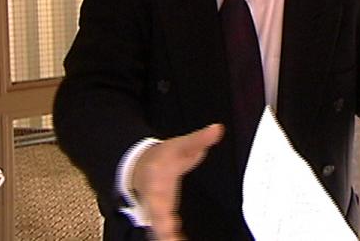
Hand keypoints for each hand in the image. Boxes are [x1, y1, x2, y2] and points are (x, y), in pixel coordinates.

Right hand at [132, 124, 223, 240]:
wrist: (143, 164)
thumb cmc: (162, 157)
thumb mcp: (180, 146)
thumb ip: (199, 139)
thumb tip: (217, 129)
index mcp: (157, 187)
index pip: (158, 204)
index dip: (163, 218)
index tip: (169, 227)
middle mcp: (154, 204)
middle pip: (157, 225)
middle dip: (164, 235)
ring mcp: (158, 213)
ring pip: (160, 232)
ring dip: (169, 238)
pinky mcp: (163, 218)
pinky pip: (167, 232)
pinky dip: (174, 238)